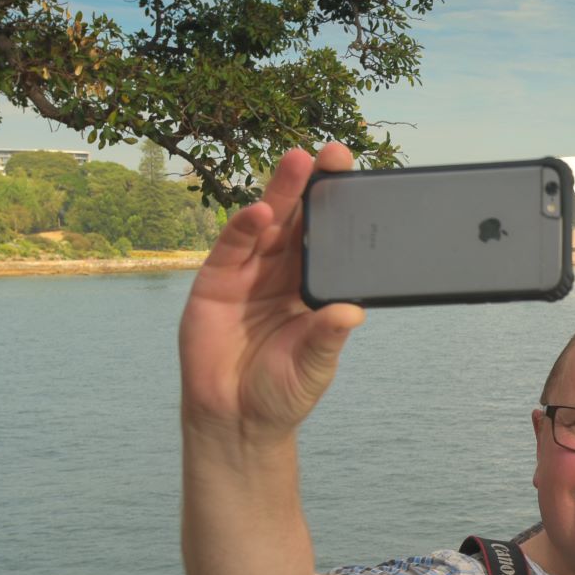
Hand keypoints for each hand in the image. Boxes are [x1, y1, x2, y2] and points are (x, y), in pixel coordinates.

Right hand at [179, 143, 362, 440]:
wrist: (235, 421)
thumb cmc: (281, 392)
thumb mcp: (314, 366)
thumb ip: (328, 337)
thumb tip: (352, 313)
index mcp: (313, 288)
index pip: (329, 241)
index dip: (340, 211)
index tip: (359, 181)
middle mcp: (281, 273)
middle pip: (299, 222)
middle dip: (313, 187)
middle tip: (332, 153)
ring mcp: (248, 274)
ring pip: (267, 225)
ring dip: (281, 193)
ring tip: (299, 162)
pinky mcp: (215, 282)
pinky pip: (232, 248)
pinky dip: (244, 227)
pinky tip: (261, 211)